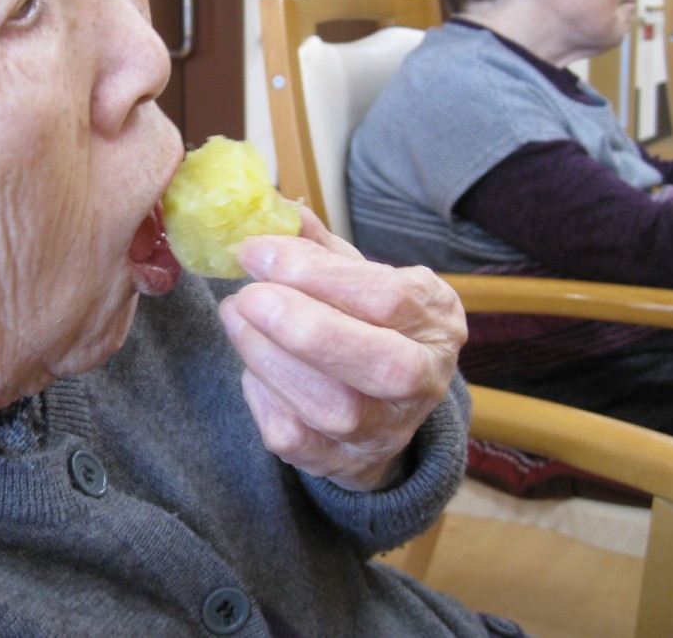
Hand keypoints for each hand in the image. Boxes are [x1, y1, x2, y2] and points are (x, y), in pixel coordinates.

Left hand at [217, 207, 465, 491]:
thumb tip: (276, 209)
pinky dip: (262, 396)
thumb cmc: (369, 321)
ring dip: (269, 358)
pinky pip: (295, 438)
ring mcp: (386, 431)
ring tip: (237, 316)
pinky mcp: (343, 463)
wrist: (385, 403)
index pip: (387, 298)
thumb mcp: (360, 275)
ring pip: (330, 408)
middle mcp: (423, 382)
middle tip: (247, 296)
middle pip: (378, 365)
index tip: (257, 251)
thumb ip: (320, 247)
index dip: (317, 273)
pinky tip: (253, 364)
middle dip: (303, 328)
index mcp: (435, 322)